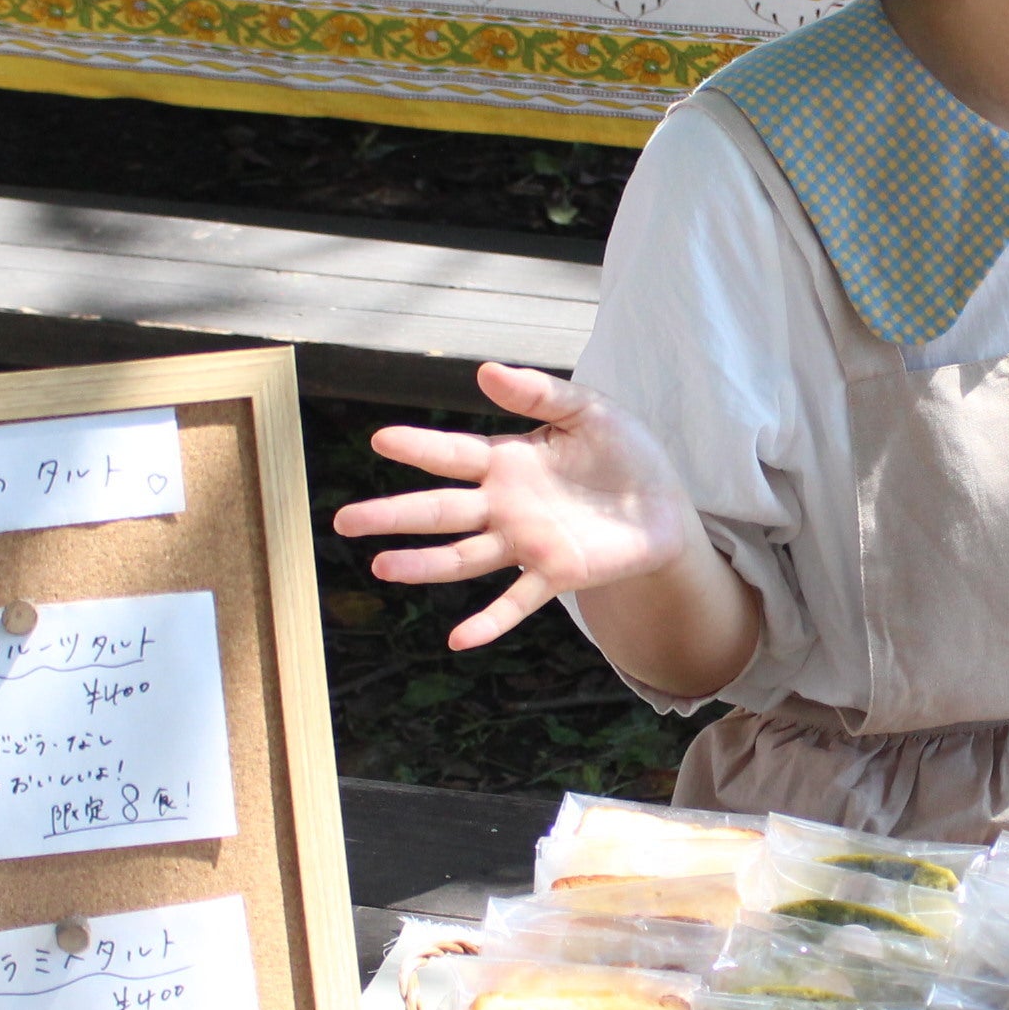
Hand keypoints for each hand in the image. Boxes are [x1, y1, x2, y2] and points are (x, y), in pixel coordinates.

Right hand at [333, 363, 704, 650]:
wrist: (664, 504)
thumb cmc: (625, 453)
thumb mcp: (588, 410)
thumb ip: (539, 393)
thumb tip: (485, 370)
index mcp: (508, 461)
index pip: (452, 454)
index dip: (418, 446)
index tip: (379, 440)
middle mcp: (506, 506)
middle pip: (440, 511)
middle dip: (393, 514)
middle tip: (344, 519)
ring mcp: (526, 544)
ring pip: (463, 557)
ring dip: (423, 565)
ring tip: (381, 567)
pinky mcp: (556, 575)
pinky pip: (516, 602)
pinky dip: (489, 622)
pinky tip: (459, 639)